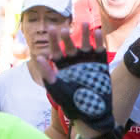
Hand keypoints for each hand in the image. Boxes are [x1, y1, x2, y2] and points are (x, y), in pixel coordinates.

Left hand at [35, 24, 119, 138]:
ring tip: (83, 24)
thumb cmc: (72, 105)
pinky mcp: (100, 65)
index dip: (54, 41)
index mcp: (62, 68)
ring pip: (85, 44)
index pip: (56, 51)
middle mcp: (74, 63)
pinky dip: (99, 41)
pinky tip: (97, 32)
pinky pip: (99, 51)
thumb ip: (48, 74)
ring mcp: (88, 63)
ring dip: (84, 34)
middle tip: (64, 28)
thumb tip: (38, 57)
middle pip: (70, 46)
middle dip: (67, 37)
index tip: (52, 29)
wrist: (93, 115)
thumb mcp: (58, 90)